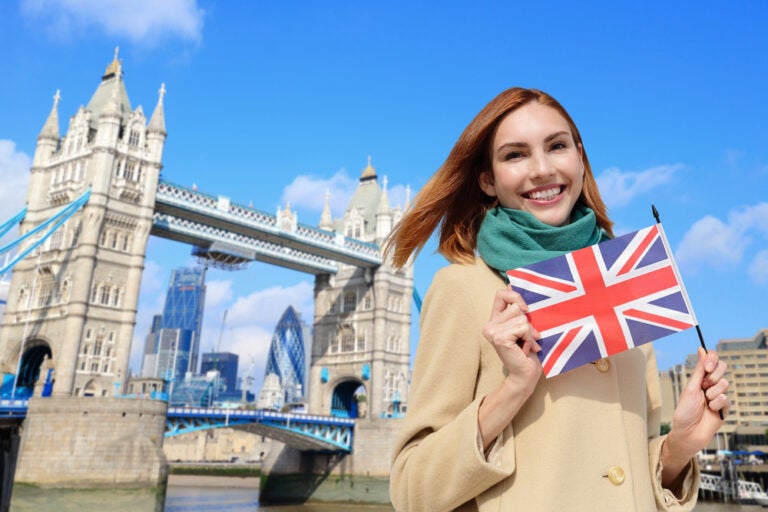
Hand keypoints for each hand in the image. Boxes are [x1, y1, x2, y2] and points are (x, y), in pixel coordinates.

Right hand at [481, 287, 541, 395]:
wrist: (525, 375)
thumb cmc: (527, 352)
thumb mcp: (524, 327)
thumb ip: (518, 309)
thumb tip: (511, 283)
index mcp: (494, 320)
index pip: (501, 294)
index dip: (515, 296)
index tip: (526, 309)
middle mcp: (489, 325)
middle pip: (516, 307)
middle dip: (528, 322)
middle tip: (528, 338)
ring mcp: (492, 331)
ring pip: (521, 318)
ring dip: (530, 333)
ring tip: (526, 345)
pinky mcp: (499, 337)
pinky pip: (523, 327)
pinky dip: (529, 338)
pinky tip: (525, 350)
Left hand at [662, 348, 728, 486]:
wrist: (688, 433)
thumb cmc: (684, 411)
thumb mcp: (691, 388)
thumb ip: (700, 370)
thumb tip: (702, 349)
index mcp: (699, 379)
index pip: (712, 361)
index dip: (713, 360)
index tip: (708, 367)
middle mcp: (709, 385)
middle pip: (722, 368)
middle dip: (714, 376)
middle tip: (704, 386)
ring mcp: (718, 396)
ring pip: (725, 384)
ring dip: (713, 393)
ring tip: (706, 403)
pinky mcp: (724, 408)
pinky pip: (727, 399)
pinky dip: (718, 404)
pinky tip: (712, 411)